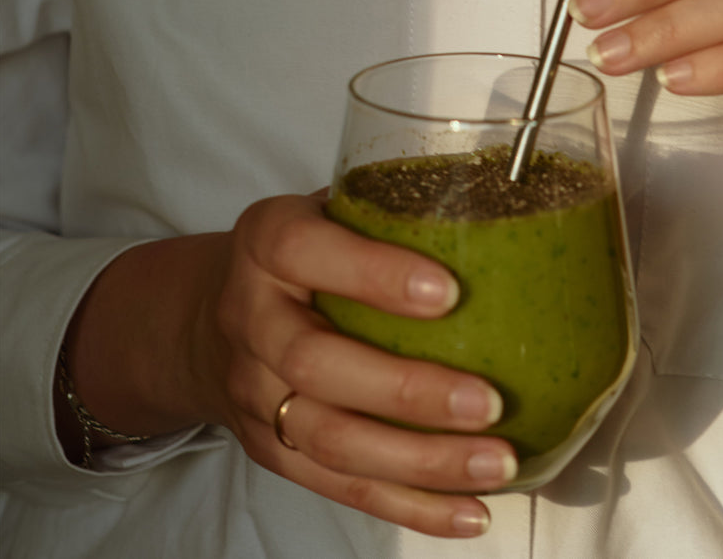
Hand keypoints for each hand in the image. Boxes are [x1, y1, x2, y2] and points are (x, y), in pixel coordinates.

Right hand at [61, 193, 514, 537]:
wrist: (210, 318)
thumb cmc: (303, 257)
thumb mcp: (329, 211)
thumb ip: (392, 211)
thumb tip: (512, 214)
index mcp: (266, 244)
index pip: (301, 251)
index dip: (372, 273)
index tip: (448, 293)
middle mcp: (251, 319)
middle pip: (317, 365)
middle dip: (407, 392)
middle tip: (489, 403)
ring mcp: (256, 394)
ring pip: (331, 440)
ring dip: (420, 463)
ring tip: (495, 464)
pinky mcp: (274, 449)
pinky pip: (340, 487)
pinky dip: (409, 506)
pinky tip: (469, 511)